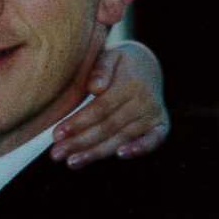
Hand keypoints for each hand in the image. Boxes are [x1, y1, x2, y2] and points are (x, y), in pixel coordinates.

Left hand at [50, 40, 169, 167]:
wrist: (147, 65)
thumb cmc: (119, 64)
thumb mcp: (110, 56)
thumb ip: (101, 68)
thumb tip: (95, 87)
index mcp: (130, 84)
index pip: (100, 108)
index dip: (79, 122)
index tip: (57, 134)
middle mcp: (144, 101)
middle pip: (108, 126)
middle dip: (81, 142)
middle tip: (57, 153)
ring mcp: (154, 115)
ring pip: (122, 138)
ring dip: (97, 152)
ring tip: (72, 162)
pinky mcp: (161, 126)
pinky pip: (153, 141)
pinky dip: (140, 149)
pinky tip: (120, 156)